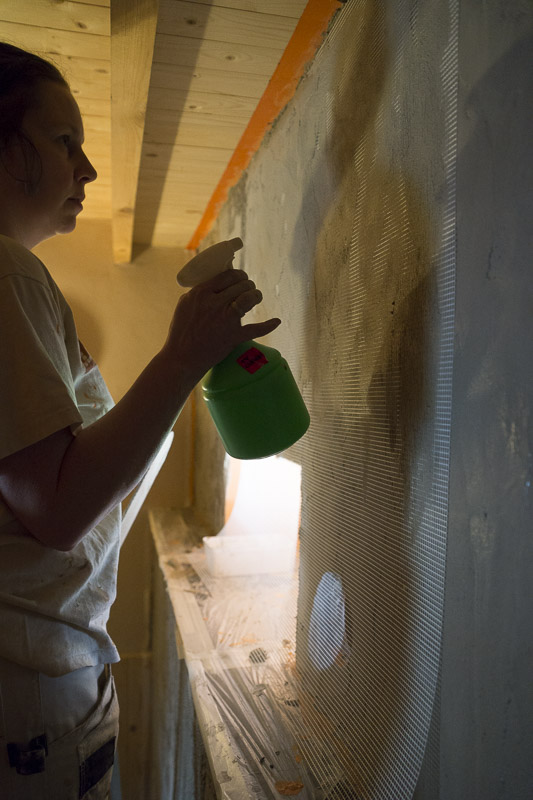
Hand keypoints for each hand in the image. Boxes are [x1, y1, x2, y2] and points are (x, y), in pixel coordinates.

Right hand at [163, 269, 280, 382]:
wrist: (182, 358)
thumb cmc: (181, 331)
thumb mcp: (185, 304)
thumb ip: (200, 292)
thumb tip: (217, 282)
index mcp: (201, 293)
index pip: (228, 275)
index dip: (239, 275)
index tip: (242, 278)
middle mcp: (215, 303)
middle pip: (240, 285)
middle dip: (248, 285)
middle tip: (249, 289)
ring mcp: (225, 319)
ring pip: (249, 298)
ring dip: (256, 295)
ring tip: (256, 297)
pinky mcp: (233, 336)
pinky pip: (256, 329)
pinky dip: (268, 325)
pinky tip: (276, 321)